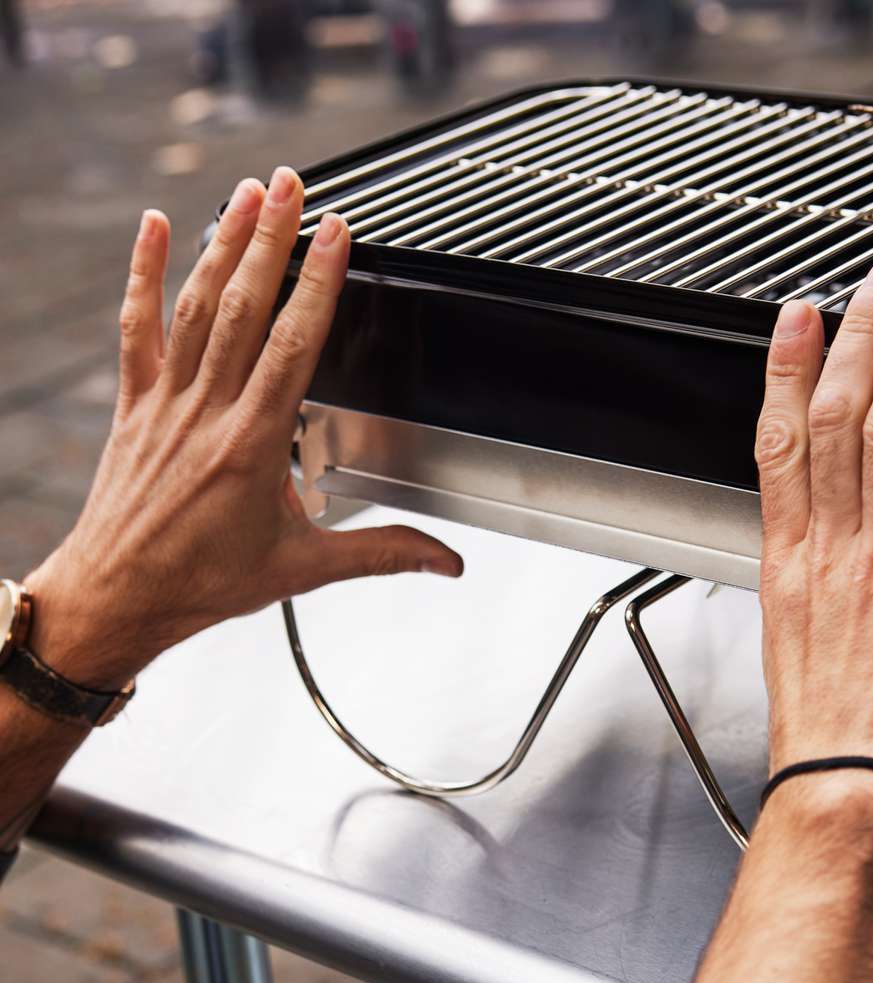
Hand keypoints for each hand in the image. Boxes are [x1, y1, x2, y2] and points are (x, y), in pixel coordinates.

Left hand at [23, 168, 462, 690]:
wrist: (115, 599)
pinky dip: (144, 273)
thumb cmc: (201, 583)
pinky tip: (155, 226)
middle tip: (291, 184)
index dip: (316, 283)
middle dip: (270, 238)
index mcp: (251, 447)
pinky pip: (138, 328)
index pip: (291, 346)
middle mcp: (206, 413)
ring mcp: (165, 402)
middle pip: (242, 308)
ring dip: (223, 243)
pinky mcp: (136, 404)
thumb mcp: (304, 570)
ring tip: (247, 192)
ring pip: (195, 307)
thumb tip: (446, 559)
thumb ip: (382, 553)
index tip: (334, 234)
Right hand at [755, 260, 872, 823]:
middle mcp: (834, 543)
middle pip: (836, 413)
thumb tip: (848, 557)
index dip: (786, 368)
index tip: (797, 321)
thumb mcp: (803, 641)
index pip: (781, 439)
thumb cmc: (833, 731)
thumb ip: (824, 581)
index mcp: (794, 557)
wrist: (849, 783)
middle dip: (859, 337)